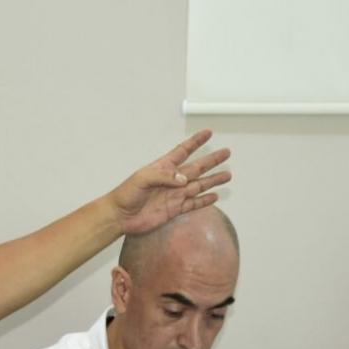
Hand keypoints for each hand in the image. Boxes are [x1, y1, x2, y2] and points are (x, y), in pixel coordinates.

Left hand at [106, 130, 230, 235]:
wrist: (121, 216)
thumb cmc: (127, 194)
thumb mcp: (143, 178)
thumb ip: (164, 177)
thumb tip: (185, 179)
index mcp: (163, 167)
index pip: (183, 151)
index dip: (195, 142)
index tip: (208, 132)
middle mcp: (172, 180)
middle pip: (197, 168)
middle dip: (211, 160)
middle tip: (226, 153)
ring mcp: (174, 195)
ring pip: (199, 185)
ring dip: (213, 180)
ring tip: (227, 175)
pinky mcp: (174, 209)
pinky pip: (193, 203)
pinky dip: (204, 200)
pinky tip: (214, 196)